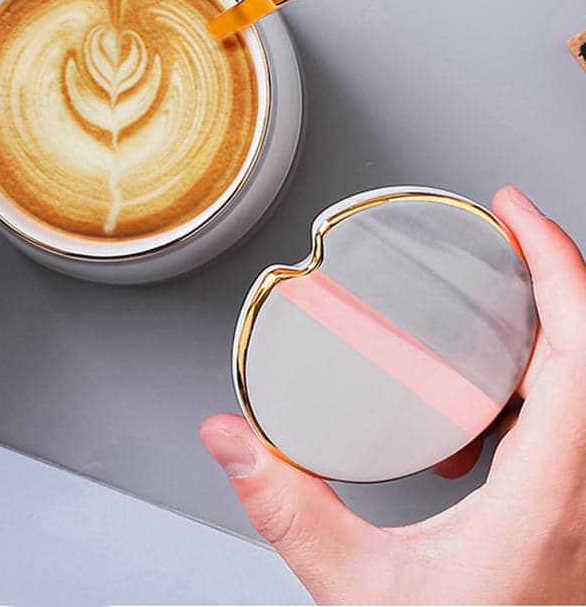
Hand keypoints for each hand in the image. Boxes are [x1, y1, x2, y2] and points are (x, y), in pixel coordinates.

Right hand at [201, 185, 585, 603]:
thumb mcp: (360, 589)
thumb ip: (288, 510)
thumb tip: (232, 440)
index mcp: (554, 493)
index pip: (582, 346)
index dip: (556, 262)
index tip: (516, 213)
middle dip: (546, 275)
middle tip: (498, 236)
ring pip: (583, 380)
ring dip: (543, 332)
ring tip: (483, 314)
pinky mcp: (572, 510)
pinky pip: (569, 418)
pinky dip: (533, 386)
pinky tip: (477, 419)